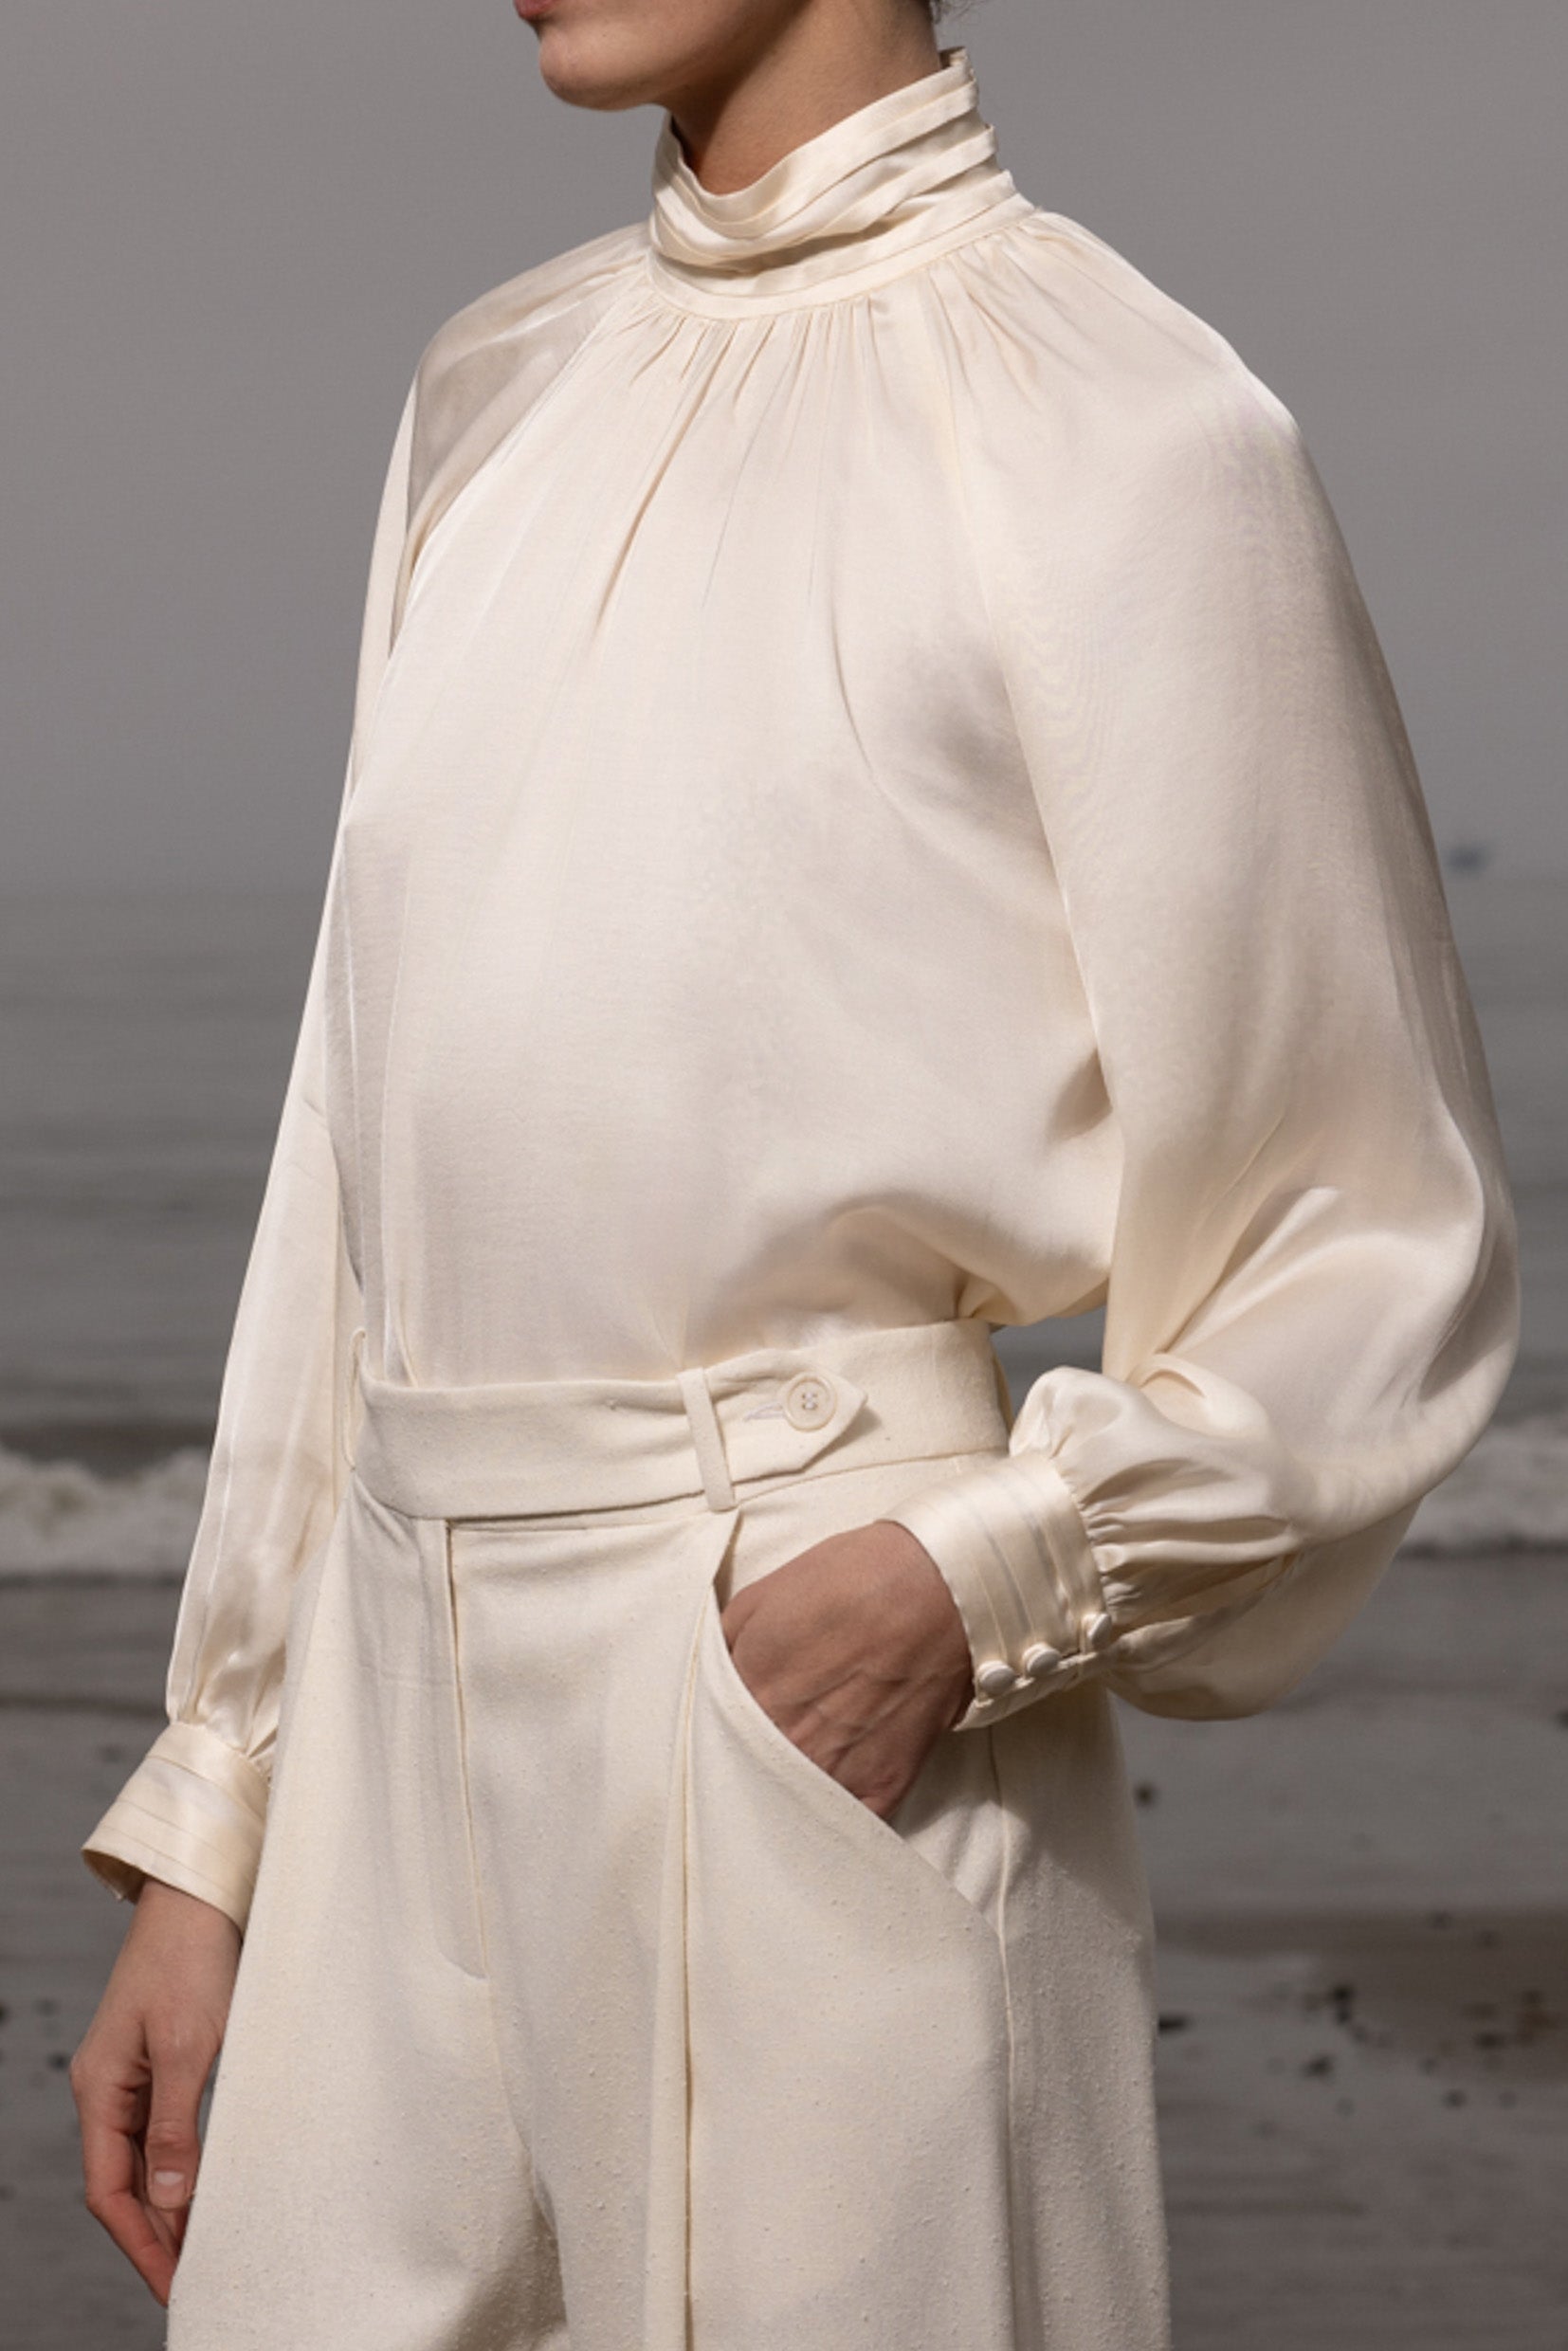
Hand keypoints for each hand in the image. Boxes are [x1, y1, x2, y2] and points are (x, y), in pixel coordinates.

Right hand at [70, 1878, 241, 2305]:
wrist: (201, 1893)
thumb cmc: (191, 1959)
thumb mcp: (187, 2045)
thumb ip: (175, 2125)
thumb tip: (171, 2201)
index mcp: (100, 2089)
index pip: (109, 2191)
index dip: (141, 2242)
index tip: (174, 2285)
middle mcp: (108, 2087)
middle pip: (123, 2183)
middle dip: (154, 2236)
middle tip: (192, 2281)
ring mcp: (133, 2072)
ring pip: (144, 2159)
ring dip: (170, 2205)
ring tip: (203, 2249)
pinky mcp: (162, 2056)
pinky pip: (164, 2130)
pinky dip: (183, 2165)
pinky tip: (208, 2187)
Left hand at [719, 1519, 973, 1818]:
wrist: (938, 1587)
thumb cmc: (850, 1580)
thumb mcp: (760, 1595)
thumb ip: (722, 1645)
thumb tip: (707, 1677)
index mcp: (747, 1694)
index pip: (708, 1739)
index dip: (714, 1736)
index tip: (722, 1734)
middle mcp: (783, 1741)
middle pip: (746, 1779)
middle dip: (745, 1770)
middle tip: (757, 1758)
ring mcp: (834, 1770)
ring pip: (790, 1810)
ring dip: (785, 1800)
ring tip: (790, 1786)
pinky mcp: (882, 1786)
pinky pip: (846, 1826)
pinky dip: (835, 1822)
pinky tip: (829, 1808)